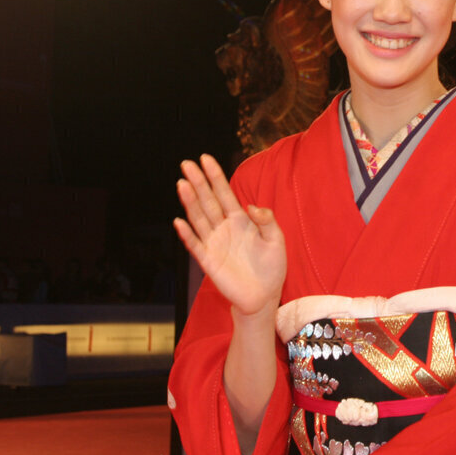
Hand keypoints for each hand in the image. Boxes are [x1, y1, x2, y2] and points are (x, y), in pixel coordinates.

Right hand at [174, 154, 285, 315]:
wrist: (264, 295)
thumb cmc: (272, 266)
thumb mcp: (276, 239)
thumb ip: (267, 220)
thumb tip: (250, 206)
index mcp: (240, 220)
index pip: (224, 193)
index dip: (215, 176)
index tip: (205, 159)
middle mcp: (224, 228)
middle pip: (207, 201)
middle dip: (197, 182)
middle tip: (186, 164)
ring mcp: (214, 243)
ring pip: (199, 218)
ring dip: (190, 202)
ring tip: (182, 184)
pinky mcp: (208, 261)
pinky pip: (195, 245)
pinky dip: (186, 234)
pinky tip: (179, 221)